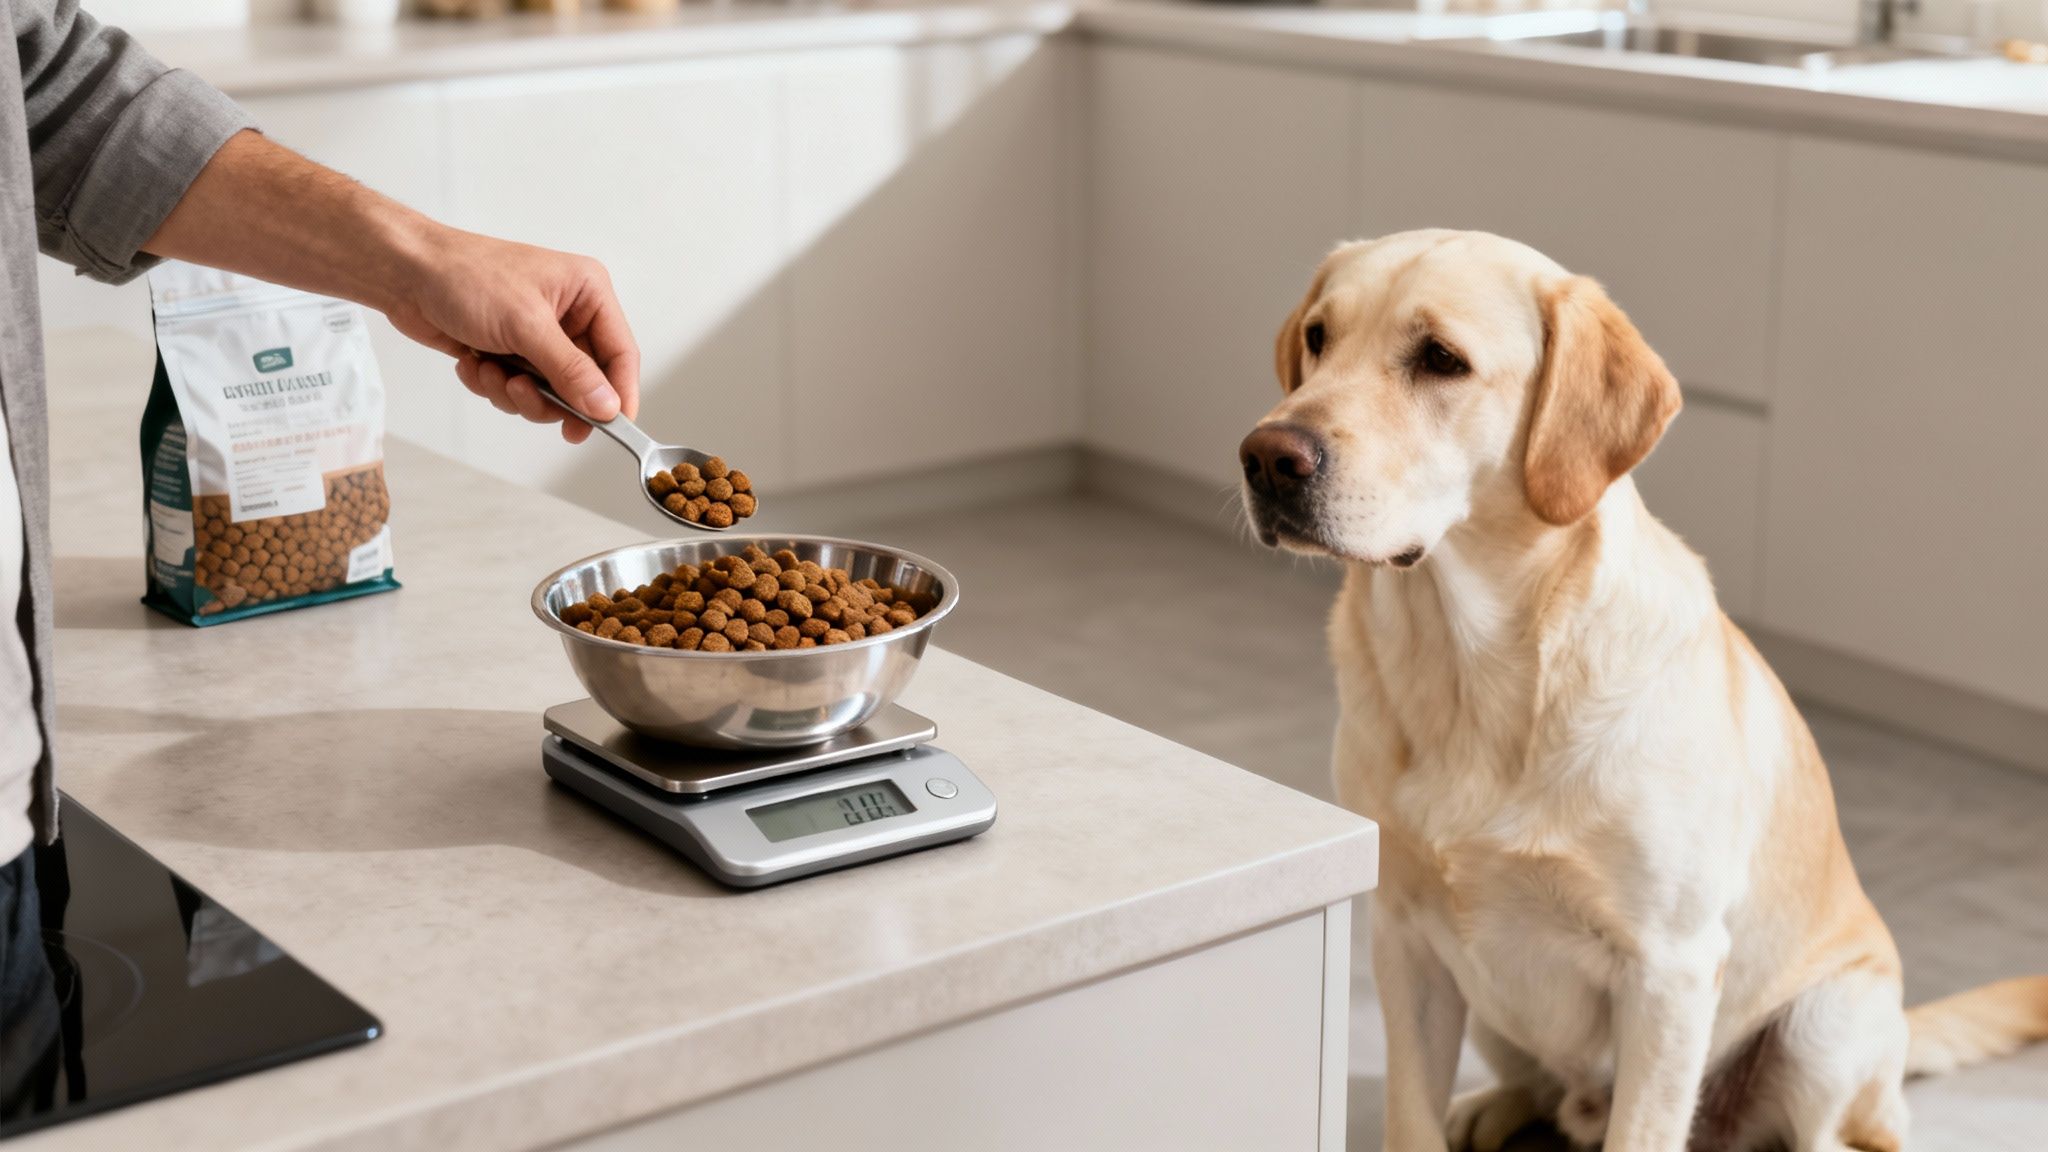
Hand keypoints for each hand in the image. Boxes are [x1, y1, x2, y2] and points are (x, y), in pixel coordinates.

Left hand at [383, 225, 639, 443]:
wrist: (406, 274)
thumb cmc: (466, 277)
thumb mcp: (526, 325)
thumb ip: (570, 371)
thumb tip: (607, 406)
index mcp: (587, 293)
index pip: (621, 354)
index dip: (619, 394)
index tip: (613, 427)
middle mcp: (569, 315)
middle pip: (584, 382)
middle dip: (550, 396)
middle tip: (523, 395)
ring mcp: (539, 336)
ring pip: (549, 394)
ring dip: (514, 392)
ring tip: (489, 370)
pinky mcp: (511, 352)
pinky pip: (518, 391)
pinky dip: (493, 385)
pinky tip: (473, 362)